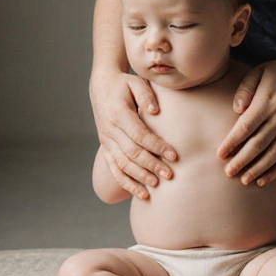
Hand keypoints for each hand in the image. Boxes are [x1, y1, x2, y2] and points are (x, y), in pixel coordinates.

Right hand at [89, 69, 176, 199]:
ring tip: (157, 186)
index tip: (174, 156)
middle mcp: (110, 130)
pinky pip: (115, 170)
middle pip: (132, 153)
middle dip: (152, 165)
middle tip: (170, 175)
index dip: (157, 147)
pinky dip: (127, 183)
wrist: (101, 86)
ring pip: (123, 164)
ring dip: (140, 177)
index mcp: (119, 114)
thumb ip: (146, 95)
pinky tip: (141, 193)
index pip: (140, 135)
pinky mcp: (106, 148)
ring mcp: (107, 141)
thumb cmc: (123, 84)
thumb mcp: (135, 82)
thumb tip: (155, 111)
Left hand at [217, 58, 275, 185]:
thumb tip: (236, 109)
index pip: (246, 127)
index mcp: (268, 101)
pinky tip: (264, 180)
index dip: (232, 142)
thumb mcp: (259, 72)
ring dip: (259, 169)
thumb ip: (245, 89)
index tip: (220, 154)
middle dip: (242, 160)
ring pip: (274, 153)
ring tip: (244, 180)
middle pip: (259, 144)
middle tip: (228, 173)